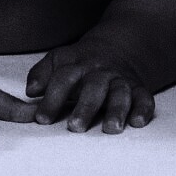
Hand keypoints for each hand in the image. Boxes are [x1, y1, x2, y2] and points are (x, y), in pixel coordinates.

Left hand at [25, 45, 154, 133]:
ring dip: (116, 110)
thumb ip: (42, 73)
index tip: (42, 119)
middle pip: (94, 87)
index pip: (64, 78)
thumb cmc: (81, 63)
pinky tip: (138, 122)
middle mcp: (100, 72)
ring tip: (110, 129)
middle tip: (75, 127)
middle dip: (85, 107)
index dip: (52, 98)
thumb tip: (31, 91)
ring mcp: (121, 79)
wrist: (119, 47)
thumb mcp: (60, 60)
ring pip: (120, 93)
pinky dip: (143, 109)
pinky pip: (144, 97)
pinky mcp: (139, 88)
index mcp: (78, 64)